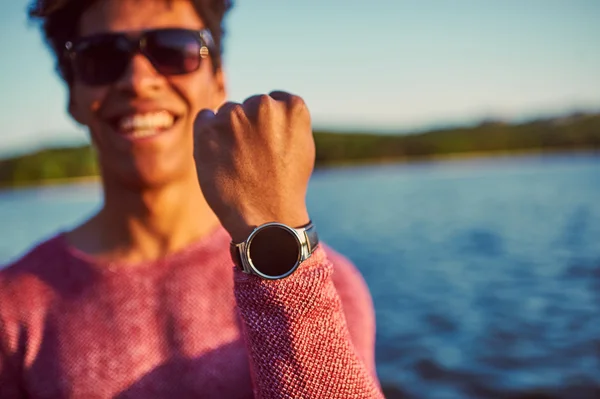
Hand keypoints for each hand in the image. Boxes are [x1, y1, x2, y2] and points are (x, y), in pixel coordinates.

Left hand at [193, 91, 314, 242]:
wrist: (266, 218)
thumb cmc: (285, 186)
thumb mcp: (302, 147)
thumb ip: (288, 121)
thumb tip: (271, 104)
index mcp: (293, 107)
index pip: (276, 100)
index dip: (271, 124)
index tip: (271, 145)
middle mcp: (264, 105)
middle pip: (251, 105)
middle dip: (250, 125)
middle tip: (254, 157)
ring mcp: (235, 115)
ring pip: (228, 113)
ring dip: (229, 130)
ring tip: (238, 163)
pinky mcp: (209, 128)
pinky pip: (204, 118)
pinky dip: (208, 134)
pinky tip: (219, 156)